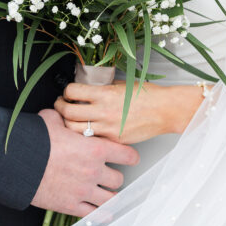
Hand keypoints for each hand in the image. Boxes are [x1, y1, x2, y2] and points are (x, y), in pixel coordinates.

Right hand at [31, 108, 139, 217]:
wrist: (15, 162)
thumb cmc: (33, 140)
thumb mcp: (52, 120)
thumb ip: (66, 119)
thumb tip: (64, 113)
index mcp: (94, 148)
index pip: (127, 155)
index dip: (130, 156)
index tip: (130, 157)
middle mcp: (93, 171)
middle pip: (119, 179)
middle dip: (115, 176)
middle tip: (109, 174)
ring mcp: (83, 191)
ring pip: (111, 199)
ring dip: (110, 196)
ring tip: (107, 193)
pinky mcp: (70, 206)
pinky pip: (95, 215)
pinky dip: (101, 214)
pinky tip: (103, 212)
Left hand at [54, 80, 203, 143]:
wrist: (165, 111)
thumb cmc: (148, 95)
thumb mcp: (122, 85)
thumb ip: (103, 89)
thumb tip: (87, 90)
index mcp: (105, 94)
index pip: (72, 91)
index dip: (66, 91)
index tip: (67, 92)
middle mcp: (104, 111)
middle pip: (68, 112)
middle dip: (59, 107)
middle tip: (60, 104)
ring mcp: (108, 128)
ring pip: (75, 129)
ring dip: (67, 123)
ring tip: (69, 119)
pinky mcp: (113, 140)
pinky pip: (92, 139)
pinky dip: (85, 134)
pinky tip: (86, 129)